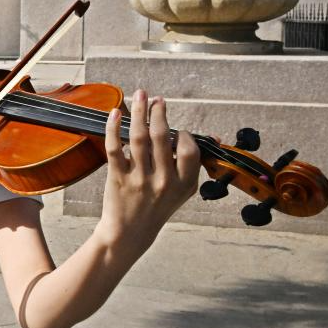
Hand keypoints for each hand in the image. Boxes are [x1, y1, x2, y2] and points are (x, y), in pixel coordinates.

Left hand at [97, 90, 199, 253]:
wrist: (130, 232)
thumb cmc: (157, 206)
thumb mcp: (182, 191)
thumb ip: (193, 164)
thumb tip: (213, 136)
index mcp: (184, 184)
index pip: (189, 149)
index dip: (182, 134)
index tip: (174, 128)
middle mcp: (163, 181)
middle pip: (162, 137)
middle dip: (158, 111)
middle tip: (155, 98)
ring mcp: (139, 179)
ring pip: (139, 137)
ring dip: (139, 111)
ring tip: (139, 95)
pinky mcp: (118, 178)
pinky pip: (115, 147)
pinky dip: (114, 127)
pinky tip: (115, 113)